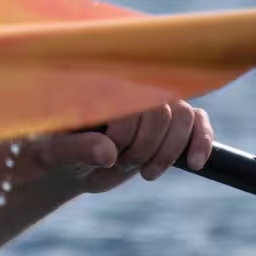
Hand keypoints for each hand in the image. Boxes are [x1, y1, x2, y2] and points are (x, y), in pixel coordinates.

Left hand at [14, 100, 214, 194]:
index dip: (128, 130)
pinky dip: (201, 140)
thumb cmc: (53, 152)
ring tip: (146, 173)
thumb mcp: (54, 152)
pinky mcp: (168, 121)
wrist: (66, 164)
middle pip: (162, 108)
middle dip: (147, 146)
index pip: (132, 94)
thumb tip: (108, 152)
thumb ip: (76, 148)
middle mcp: (128, 86)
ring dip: (169, 150)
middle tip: (124, 166)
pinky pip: (197, 121)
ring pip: (183, 114)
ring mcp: (150, 103)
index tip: (111, 156)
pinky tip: (196, 164)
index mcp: (98, 83)